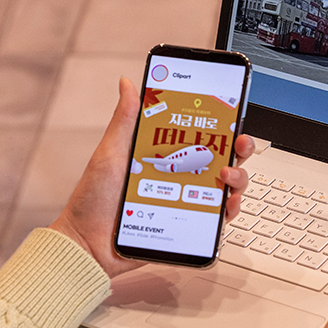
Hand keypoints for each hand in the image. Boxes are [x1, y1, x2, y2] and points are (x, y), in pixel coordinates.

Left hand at [49, 77, 254, 278]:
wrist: (87, 243)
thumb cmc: (93, 199)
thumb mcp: (110, 153)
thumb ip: (124, 119)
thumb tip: (128, 84)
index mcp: (165, 156)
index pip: (200, 136)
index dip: (221, 125)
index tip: (231, 117)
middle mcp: (180, 177)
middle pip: (222, 159)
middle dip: (239, 149)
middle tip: (239, 145)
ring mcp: (187, 202)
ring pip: (228, 188)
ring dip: (238, 178)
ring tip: (227, 176)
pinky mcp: (189, 226)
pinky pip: (218, 219)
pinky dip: (229, 210)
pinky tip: (226, 203)